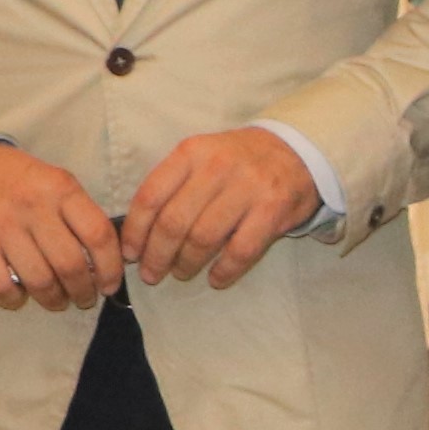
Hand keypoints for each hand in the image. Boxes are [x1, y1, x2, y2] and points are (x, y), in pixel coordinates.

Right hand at [0, 145, 124, 309]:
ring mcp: (1, 226)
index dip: (111, 267)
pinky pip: (2, 287)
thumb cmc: (17, 183)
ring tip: (57, 301)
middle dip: (83, 291)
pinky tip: (21, 296)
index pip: (98, 234)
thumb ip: (77, 215)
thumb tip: (103, 262)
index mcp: (60, 188)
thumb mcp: (53, 183)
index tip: (110, 285)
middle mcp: (32, 206)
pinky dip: (15, 300)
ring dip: (54, 300)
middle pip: (70, 264)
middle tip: (84, 298)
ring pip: (40, 280)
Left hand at [122, 127, 324, 288]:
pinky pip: (240, 250)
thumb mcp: (201, 157)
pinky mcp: (272, 210)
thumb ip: (173, 185)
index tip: (131, 253)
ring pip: (204, 238)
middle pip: (174, 222)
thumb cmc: (238, 160)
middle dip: (158, 255)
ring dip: (188, 264)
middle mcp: (216, 167)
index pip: (151, 197)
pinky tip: (216, 279)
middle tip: (152, 273)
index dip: (136, 231)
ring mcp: (247, 188)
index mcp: (191, 153)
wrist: (297, 150)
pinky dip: (225, 270)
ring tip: (182, 273)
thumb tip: (140, 233)